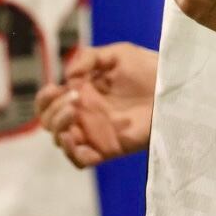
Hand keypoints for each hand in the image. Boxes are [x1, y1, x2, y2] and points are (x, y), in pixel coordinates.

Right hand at [36, 43, 158, 167]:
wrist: (171, 88)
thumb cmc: (146, 68)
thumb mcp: (117, 54)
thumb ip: (89, 58)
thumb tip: (67, 76)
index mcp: (81, 93)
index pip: (49, 102)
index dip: (44, 99)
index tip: (54, 88)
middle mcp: (84, 115)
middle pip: (50, 124)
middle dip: (52, 113)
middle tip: (73, 99)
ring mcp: (95, 133)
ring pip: (62, 143)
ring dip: (59, 132)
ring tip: (73, 116)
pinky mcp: (109, 148)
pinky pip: (82, 161)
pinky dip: (74, 154)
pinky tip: (77, 140)